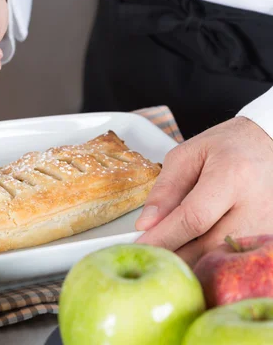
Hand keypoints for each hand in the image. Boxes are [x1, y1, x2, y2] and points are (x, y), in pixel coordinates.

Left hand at [135, 117, 272, 265]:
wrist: (271, 144)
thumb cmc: (231, 146)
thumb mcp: (188, 155)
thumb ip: (166, 190)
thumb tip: (147, 225)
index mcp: (234, 176)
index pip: (193, 219)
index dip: (163, 237)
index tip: (140, 246)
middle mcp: (257, 205)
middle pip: (207, 247)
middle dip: (173, 252)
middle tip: (150, 250)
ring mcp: (268, 224)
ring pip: (219, 257)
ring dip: (191, 257)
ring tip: (172, 243)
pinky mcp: (269, 235)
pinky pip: (232, 256)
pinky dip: (210, 255)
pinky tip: (196, 244)